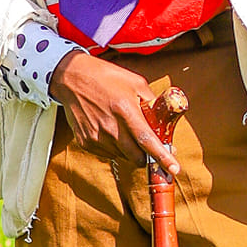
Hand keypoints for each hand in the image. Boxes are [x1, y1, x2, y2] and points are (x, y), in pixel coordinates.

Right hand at [51, 51, 179, 172]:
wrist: (71, 78)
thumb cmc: (105, 77)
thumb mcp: (134, 82)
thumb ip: (151, 101)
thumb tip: (164, 119)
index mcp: (125, 110)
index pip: (147, 140)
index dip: (162, 156)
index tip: (174, 168)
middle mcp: (110, 127)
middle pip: (136, 157)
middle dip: (147, 156)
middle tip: (150, 147)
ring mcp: (96, 137)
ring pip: (123, 157)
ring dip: (130, 150)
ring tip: (124, 129)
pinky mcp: (86, 142)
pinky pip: (108, 154)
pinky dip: (115, 147)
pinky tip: (110, 130)